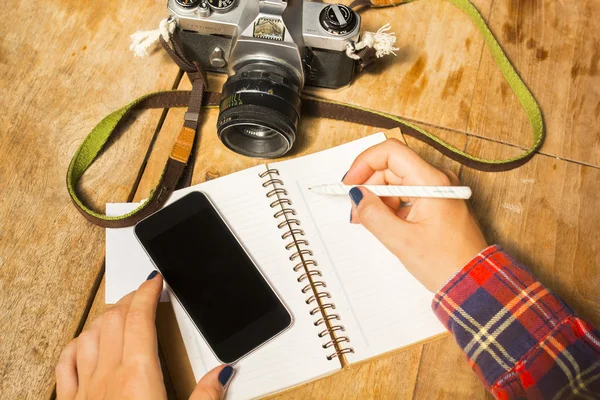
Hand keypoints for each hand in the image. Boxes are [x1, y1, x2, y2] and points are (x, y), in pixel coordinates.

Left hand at [55, 272, 233, 399]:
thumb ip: (206, 397)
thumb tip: (223, 373)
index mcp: (139, 376)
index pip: (139, 317)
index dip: (147, 292)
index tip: (154, 281)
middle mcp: (107, 376)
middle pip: (114, 318)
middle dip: (129, 298)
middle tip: (144, 294)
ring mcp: (84, 390)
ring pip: (89, 334)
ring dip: (105, 317)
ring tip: (119, 312)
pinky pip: (66, 362)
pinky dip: (77, 343)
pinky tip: (84, 342)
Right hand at [344, 139, 487, 291]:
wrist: (473, 283)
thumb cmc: (447, 264)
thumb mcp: (402, 241)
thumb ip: (374, 215)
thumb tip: (357, 195)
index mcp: (433, 182)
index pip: (391, 152)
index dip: (365, 163)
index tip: (350, 183)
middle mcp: (438, 180)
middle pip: (392, 167)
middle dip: (368, 186)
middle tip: (355, 210)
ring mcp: (439, 191)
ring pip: (398, 181)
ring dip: (378, 198)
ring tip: (368, 221)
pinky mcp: (437, 203)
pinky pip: (407, 194)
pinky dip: (390, 206)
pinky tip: (383, 223)